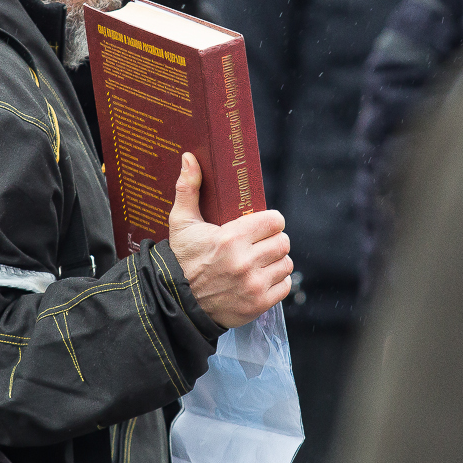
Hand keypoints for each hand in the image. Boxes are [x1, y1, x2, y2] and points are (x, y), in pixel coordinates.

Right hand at [168, 152, 292, 328]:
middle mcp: (244, 262)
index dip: (269, 221)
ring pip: (286, 263)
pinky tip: (260, 278)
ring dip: (275, 261)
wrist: (176, 302)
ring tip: (259, 260)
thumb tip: (190, 157)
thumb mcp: (181, 223)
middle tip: (259, 243)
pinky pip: (285, 286)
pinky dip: (276, 281)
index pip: (275, 221)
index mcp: (230, 238)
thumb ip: (188, 188)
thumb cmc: (181, 259)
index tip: (261, 225)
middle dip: (273, 240)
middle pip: (283, 242)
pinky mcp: (258, 304)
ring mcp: (253, 285)